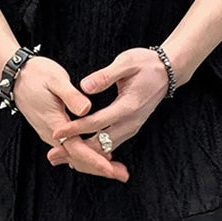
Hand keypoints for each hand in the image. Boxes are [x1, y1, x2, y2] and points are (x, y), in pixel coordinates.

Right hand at [12, 55, 129, 181]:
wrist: (15, 75)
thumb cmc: (36, 74)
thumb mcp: (55, 79)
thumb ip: (71, 95)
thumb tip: (87, 109)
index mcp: (55, 123)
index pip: (77, 149)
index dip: (96, 160)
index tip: (111, 169)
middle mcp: (52, 134)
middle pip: (77, 159)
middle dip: (100, 168)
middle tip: (123, 175)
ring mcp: (51, 133)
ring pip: (74, 156)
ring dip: (95, 163)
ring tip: (116, 169)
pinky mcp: (53, 129)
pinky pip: (71, 149)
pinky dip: (86, 155)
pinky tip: (99, 154)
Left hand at [46, 47, 168, 166]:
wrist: (168, 72)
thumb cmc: (146, 64)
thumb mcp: (126, 63)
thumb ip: (105, 75)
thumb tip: (84, 86)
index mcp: (128, 106)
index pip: (96, 123)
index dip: (75, 129)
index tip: (57, 132)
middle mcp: (131, 122)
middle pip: (100, 144)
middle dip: (76, 151)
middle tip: (53, 154)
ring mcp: (132, 127)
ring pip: (106, 149)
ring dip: (84, 155)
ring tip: (62, 157)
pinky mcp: (131, 127)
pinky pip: (111, 145)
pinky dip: (95, 152)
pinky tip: (81, 153)